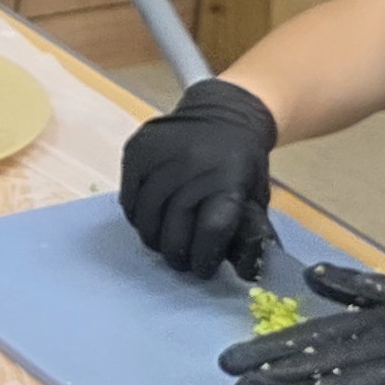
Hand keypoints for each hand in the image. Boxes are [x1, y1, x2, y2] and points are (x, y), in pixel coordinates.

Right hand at [120, 78, 278, 280]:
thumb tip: (245, 271)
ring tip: (164, 242)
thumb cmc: (242, 161)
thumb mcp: (256, 193)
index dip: (204, 257)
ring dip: (154, 238)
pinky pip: (129, 200)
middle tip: (181, 261)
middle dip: (177, 255)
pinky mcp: (137, 151)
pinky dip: (138, 217)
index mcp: (228, 177)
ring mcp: (160, 155)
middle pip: (173, 229)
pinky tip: (152, 219)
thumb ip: (247, 229)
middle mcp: (192, 163)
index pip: (210, 230)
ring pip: (146, 218)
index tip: (203, 267)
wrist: (223, 113)